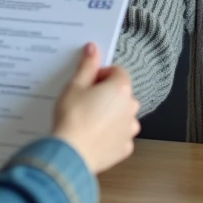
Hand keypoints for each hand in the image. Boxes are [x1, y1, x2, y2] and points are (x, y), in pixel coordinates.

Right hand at [51, 43, 140, 174]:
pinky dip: (110, 134)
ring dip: (111, 115)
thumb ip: (87, 66)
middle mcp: (131, 108)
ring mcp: (129, 129)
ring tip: (88, 121)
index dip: (101, 75)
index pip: (117, 72)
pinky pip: (120, 135)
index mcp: (121, 89)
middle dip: (107, 95)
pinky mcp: (125, 148)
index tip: (88, 83)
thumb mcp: (75, 86)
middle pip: (122, 93)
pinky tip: (94, 136)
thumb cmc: (72, 117)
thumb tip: (93, 48)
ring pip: (123, 115)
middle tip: (85, 102)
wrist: (70, 153)